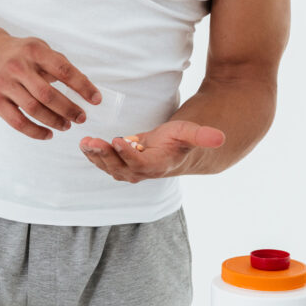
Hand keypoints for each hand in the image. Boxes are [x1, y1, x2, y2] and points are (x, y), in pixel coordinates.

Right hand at [0, 36, 101, 139]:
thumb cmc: (21, 54)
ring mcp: (4, 84)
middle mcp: (17, 66)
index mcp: (34, 50)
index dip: (82, 86)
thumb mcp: (40, 49)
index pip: (63, 70)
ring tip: (66, 126)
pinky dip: (35, 132)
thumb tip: (85, 90)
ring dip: (54, 121)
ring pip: (33, 109)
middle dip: (69, 109)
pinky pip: (17, 122)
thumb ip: (59, 65)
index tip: (96, 100)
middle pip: (47, 94)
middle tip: (81, 117)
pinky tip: (48, 134)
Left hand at [79, 120, 225, 182]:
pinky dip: (93, 154)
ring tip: (85, 142)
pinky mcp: (119, 165)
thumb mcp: (190, 133)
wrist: (172, 151)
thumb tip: (221, 137)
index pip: (140, 163)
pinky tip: (84, 144)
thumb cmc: (179, 141)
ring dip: (95, 156)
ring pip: (109, 166)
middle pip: (120, 167)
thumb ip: (202, 135)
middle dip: (105, 155)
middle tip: (93, 142)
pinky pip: (103, 162)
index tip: (118, 140)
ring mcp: (128, 170)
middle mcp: (141, 172)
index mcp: (157, 165)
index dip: (128, 154)